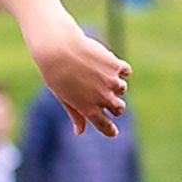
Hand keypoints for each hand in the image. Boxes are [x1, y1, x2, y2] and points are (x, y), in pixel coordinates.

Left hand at [27, 17, 129, 135]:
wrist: (58, 49)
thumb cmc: (56, 74)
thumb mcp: (63, 97)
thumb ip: (75, 114)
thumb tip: (79, 132)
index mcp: (88, 109)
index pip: (106, 126)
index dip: (110, 130)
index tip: (113, 131)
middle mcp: (103, 97)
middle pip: (119, 109)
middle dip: (115, 106)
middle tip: (106, 97)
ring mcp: (111, 81)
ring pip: (122, 89)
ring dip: (115, 85)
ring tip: (100, 74)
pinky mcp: (115, 65)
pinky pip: (126, 70)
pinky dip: (120, 69)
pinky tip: (108, 63)